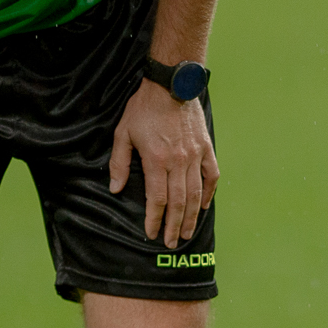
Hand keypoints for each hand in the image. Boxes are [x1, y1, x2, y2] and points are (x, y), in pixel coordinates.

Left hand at [109, 77, 218, 247]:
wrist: (171, 84)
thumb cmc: (143, 108)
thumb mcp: (123, 133)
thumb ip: (119, 163)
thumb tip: (116, 189)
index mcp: (156, 160)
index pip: (157, 199)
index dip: (154, 219)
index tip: (151, 234)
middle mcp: (178, 161)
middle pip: (178, 202)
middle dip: (173, 226)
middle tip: (170, 243)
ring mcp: (195, 155)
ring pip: (195, 194)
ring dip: (190, 217)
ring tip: (186, 233)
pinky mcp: (206, 147)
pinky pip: (211, 176)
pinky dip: (208, 194)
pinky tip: (203, 207)